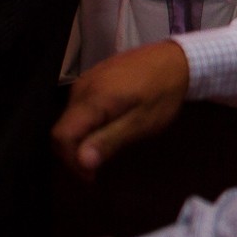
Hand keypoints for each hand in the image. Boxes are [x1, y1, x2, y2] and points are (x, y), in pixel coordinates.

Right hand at [52, 40, 189, 179]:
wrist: (175, 58)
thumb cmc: (163, 93)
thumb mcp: (142, 123)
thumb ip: (109, 141)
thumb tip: (82, 163)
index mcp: (91, 100)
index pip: (60, 136)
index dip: (70, 161)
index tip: (89, 177)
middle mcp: (80, 88)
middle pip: (63, 129)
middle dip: (75, 154)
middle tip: (97, 170)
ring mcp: (84, 81)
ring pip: (70, 119)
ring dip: (81, 140)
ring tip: (104, 151)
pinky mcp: (91, 78)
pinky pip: (80, 107)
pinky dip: (87, 124)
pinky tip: (105, 130)